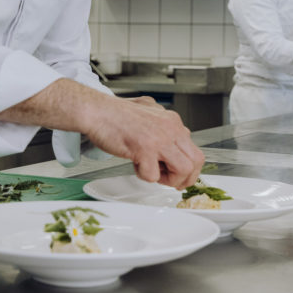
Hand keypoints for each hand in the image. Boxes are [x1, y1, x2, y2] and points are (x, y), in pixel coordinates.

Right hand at [84, 95, 204, 189]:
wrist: (97, 111)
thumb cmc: (115, 113)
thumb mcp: (147, 109)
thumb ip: (161, 123)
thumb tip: (170, 137)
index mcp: (172, 121)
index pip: (194, 149)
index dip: (187, 167)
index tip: (177, 173)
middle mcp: (170, 129)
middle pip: (196, 161)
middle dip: (185, 178)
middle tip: (172, 182)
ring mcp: (159, 139)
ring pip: (184, 169)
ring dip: (169, 179)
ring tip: (153, 174)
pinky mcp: (145, 149)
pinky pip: (154, 176)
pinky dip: (144, 176)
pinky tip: (134, 164)